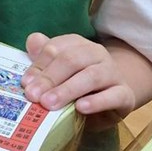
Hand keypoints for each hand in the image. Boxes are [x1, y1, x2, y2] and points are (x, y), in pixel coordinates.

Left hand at [21, 32, 135, 117]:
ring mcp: (113, 73)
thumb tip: (32, 42)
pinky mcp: (125, 94)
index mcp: (78, 44)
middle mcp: (97, 54)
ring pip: (92, 76)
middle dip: (50, 78)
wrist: (113, 99)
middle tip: (34, 96)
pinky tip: (81, 108)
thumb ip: (44, 57)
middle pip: (72, 60)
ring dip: (68, 90)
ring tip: (50, 103)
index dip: (39, 65)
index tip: (26, 83)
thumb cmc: (79, 84)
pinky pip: (113, 95)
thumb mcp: (59, 72)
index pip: (56, 48)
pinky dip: (97, 101)